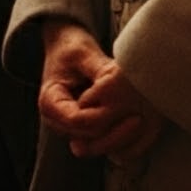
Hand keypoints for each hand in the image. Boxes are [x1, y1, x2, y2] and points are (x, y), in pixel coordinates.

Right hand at [39, 22, 165, 164]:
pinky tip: (134, 124)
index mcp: (51, 102)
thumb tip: (120, 81)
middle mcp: (57, 120)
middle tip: (140, 119)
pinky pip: (97, 139)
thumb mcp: (85, 53)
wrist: (64, 46)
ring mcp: (68, 126)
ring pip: (92, 144)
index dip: (102, 116)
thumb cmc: (72, 47)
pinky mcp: (81, 125)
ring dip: (114, 137)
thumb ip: (100, 70)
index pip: (77, 120)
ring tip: (140, 122)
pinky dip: (114, 134)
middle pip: (85, 138)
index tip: (126, 109)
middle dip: (112, 132)